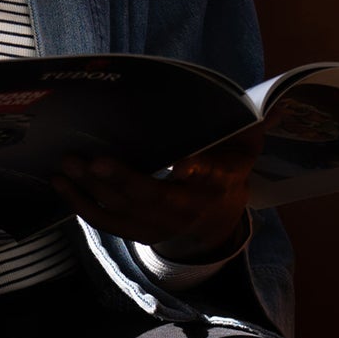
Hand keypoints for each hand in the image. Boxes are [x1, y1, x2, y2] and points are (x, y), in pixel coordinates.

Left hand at [52, 128, 259, 257]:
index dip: (198, 171)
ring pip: (122, 211)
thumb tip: (277, 105)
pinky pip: (106, 223)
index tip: (184, 164)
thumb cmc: (227, 172)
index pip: (209, 179)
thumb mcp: (245, 151)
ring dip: (90, 191)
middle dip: (121, 180)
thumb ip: (253, 129)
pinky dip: (81, 206)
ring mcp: (157, 226)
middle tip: (92, 160)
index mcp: (216, 186)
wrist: (215, 221)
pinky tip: (61, 185)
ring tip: (66, 167)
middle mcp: (185, 211)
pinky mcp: (137, 232)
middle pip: (152, 198)